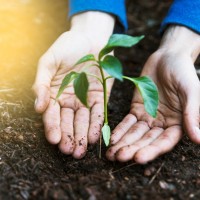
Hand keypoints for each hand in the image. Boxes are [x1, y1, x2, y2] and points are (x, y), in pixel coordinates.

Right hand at [32, 12, 114, 158]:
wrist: (91, 38)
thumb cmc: (67, 46)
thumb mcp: (49, 61)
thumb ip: (41, 83)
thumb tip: (38, 107)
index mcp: (54, 93)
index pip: (52, 114)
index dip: (53, 126)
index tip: (54, 139)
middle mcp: (69, 100)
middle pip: (68, 122)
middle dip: (68, 137)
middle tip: (69, 151)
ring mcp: (85, 100)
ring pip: (83, 121)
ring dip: (82, 136)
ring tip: (81, 151)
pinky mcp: (100, 97)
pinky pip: (99, 113)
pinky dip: (97, 125)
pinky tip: (95, 137)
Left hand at [106, 26, 199, 163]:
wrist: (168, 57)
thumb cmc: (184, 72)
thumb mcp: (191, 90)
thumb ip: (193, 113)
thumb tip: (199, 139)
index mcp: (178, 123)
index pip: (164, 141)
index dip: (152, 150)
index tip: (138, 158)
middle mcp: (162, 123)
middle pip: (146, 140)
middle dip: (132, 149)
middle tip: (118, 158)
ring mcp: (148, 116)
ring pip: (134, 133)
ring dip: (123, 143)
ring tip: (111, 154)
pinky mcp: (136, 108)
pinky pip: (127, 121)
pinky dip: (119, 130)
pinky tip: (111, 139)